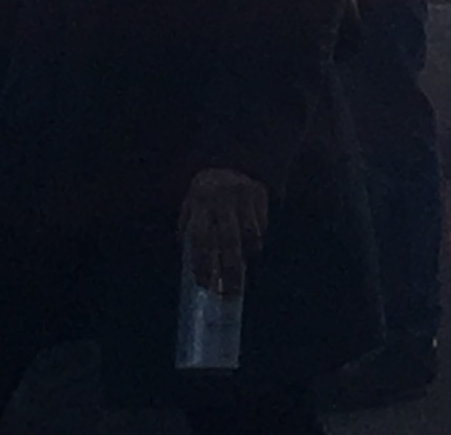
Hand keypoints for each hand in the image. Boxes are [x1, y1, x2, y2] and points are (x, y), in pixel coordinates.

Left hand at [180, 167, 269, 296]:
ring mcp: (244, 198)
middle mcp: (223, 201)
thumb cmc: (205, 190)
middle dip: (229, 270)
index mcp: (200, 203)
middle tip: (229, 293)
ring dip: (246, 255)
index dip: (202, 263)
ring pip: (250, 235)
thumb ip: (189, 228)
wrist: (232, 158)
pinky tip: (250, 246)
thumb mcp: (190, 204)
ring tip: (242, 270)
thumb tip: (192, 260)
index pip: (200, 238)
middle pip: (229, 241)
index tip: (205, 283)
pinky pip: (261, 225)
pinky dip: (256, 240)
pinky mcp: (261, 196)